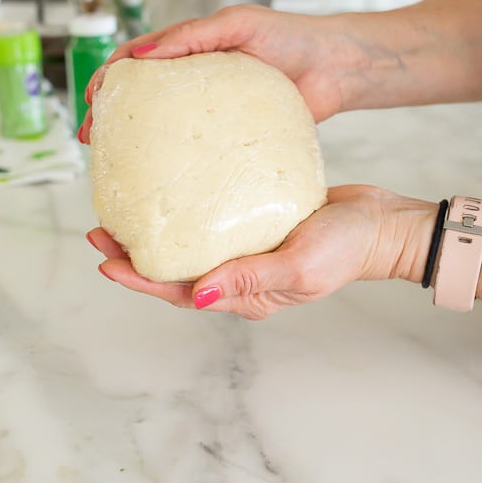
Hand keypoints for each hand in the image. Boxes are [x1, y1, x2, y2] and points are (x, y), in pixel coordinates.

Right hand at [77, 4, 371, 142]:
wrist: (337, 69)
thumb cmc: (291, 38)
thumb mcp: (238, 24)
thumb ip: (193, 35)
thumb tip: (142, 55)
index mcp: (191, 49)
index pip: (137, 60)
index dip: (108, 78)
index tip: (91, 98)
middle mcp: (196, 82)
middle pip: (141, 98)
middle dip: (111, 116)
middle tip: (91, 137)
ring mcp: (213, 112)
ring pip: (165, 128)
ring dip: (136, 143)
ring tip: (115, 162)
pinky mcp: (233, 138)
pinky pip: (199, 151)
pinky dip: (177, 163)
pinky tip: (163, 179)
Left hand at [86, 186, 436, 319]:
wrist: (380, 223)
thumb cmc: (347, 249)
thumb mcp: (299, 266)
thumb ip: (249, 278)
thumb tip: (194, 293)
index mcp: (244, 294)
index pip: (179, 292)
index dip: (139, 279)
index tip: (106, 261)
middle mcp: (239, 276)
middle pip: (175, 270)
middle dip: (134, 256)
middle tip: (100, 231)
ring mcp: (246, 249)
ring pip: (189, 245)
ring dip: (156, 232)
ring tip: (125, 209)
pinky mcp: (255, 222)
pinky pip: (211, 220)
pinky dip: (187, 209)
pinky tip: (173, 188)